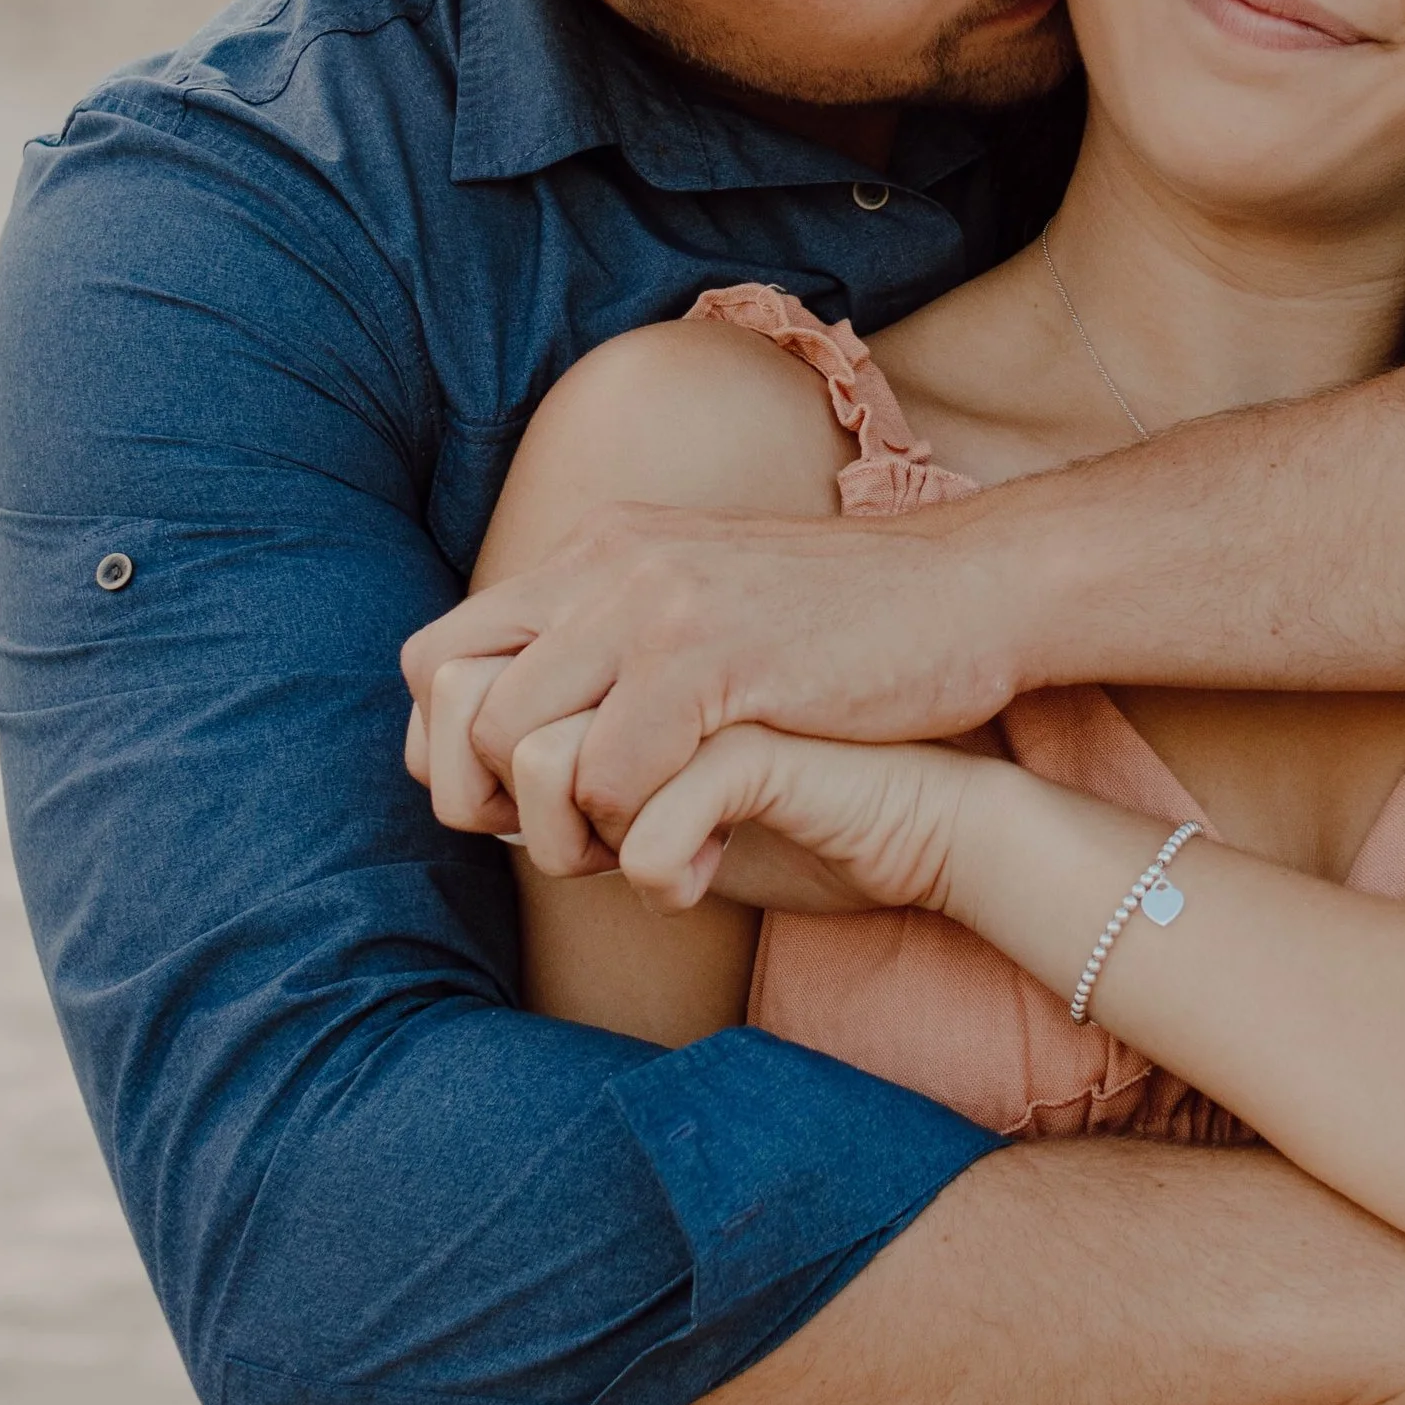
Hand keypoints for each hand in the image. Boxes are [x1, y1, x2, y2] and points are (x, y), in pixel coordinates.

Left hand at [401, 500, 1029, 827]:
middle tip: (570, 846)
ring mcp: (658, 608)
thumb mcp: (702, 606)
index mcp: (598, 551)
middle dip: (490, 804)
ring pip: (516, 745)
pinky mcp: (716, 664)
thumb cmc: (847, 629)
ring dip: (562, 829)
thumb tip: (527, 740)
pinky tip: (702, 850)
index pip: (435, 654)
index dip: (447, 751)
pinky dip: (639, 837)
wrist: (969, 591)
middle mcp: (609, 565)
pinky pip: (612, 776)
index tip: (512, 808)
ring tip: (633, 852)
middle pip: (454, 707)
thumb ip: (617, 651)